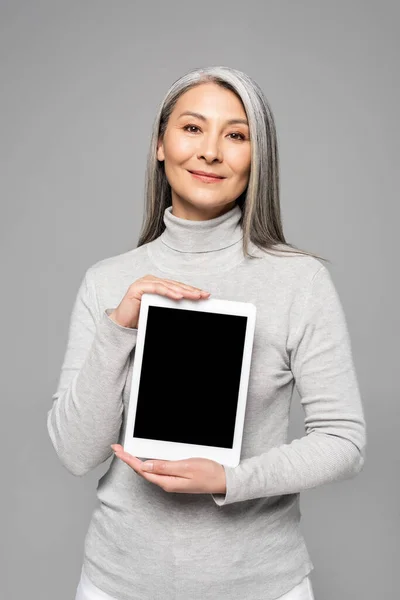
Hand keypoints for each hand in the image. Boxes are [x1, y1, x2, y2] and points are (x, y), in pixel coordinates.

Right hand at [108, 274, 210, 328]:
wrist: (122, 326)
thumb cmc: (140, 319)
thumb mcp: (160, 311)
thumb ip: (171, 306)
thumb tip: (190, 307)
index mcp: (158, 285)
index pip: (177, 287)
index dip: (191, 290)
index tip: (204, 295)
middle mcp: (152, 281)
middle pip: (175, 285)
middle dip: (190, 290)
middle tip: (203, 295)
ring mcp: (145, 282)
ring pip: (168, 286)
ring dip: (183, 291)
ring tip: (194, 296)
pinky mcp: (138, 287)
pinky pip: (157, 288)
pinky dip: (169, 292)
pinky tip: (179, 296)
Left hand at [111, 445, 225, 494]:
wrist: (223, 481)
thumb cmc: (208, 473)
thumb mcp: (186, 467)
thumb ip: (166, 467)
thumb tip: (146, 466)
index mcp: (167, 482)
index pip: (142, 469)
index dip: (128, 459)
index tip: (118, 451)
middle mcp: (166, 483)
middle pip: (142, 470)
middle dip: (128, 459)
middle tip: (116, 448)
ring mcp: (170, 481)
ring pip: (148, 470)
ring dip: (135, 460)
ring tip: (125, 452)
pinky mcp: (175, 477)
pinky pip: (156, 470)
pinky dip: (146, 462)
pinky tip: (143, 459)